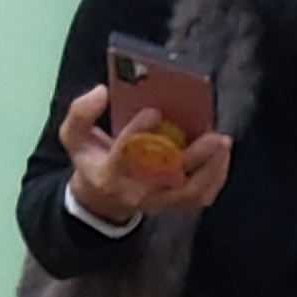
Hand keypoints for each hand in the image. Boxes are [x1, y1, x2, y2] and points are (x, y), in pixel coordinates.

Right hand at [57, 82, 231, 225]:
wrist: (101, 201)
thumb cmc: (93, 160)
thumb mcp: (73, 138)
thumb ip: (80, 113)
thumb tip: (102, 91)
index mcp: (108, 173)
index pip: (123, 156)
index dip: (137, 133)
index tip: (153, 110)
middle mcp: (135, 191)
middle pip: (167, 176)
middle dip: (192, 155)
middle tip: (213, 134)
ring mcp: (157, 201)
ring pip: (190, 191)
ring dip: (211, 167)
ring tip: (223, 142)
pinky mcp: (173, 205)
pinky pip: (199, 197)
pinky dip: (215, 178)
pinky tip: (222, 156)